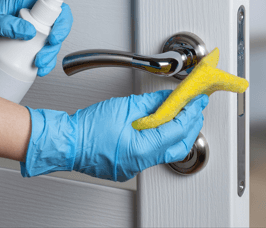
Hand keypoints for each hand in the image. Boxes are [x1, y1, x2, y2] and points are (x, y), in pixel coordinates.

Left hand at [0, 0, 84, 75]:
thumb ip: (6, 23)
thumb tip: (27, 31)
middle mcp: (31, 10)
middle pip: (59, 14)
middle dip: (61, 28)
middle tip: (53, 40)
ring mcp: (32, 27)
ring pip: (55, 35)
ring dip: (53, 50)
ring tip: (41, 61)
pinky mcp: (30, 42)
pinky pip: (45, 49)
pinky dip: (46, 60)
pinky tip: (40, 68)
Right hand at [21, 91, 208, 181]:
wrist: (67, 142)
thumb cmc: (87, 127)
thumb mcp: (123, 107)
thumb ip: (151, 103)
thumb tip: (168, 99)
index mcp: (142, 148)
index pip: (177, 130)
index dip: (191, 113)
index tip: (198, 101)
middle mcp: (141, 162)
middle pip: (179, 146)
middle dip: (190, 125)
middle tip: (195, 107)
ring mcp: (135, 167)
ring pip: (167, 151)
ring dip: (177, 133)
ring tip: (180, 114)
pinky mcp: (128, 166)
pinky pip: (152, 154)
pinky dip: (161, 140)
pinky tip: (160, 127)